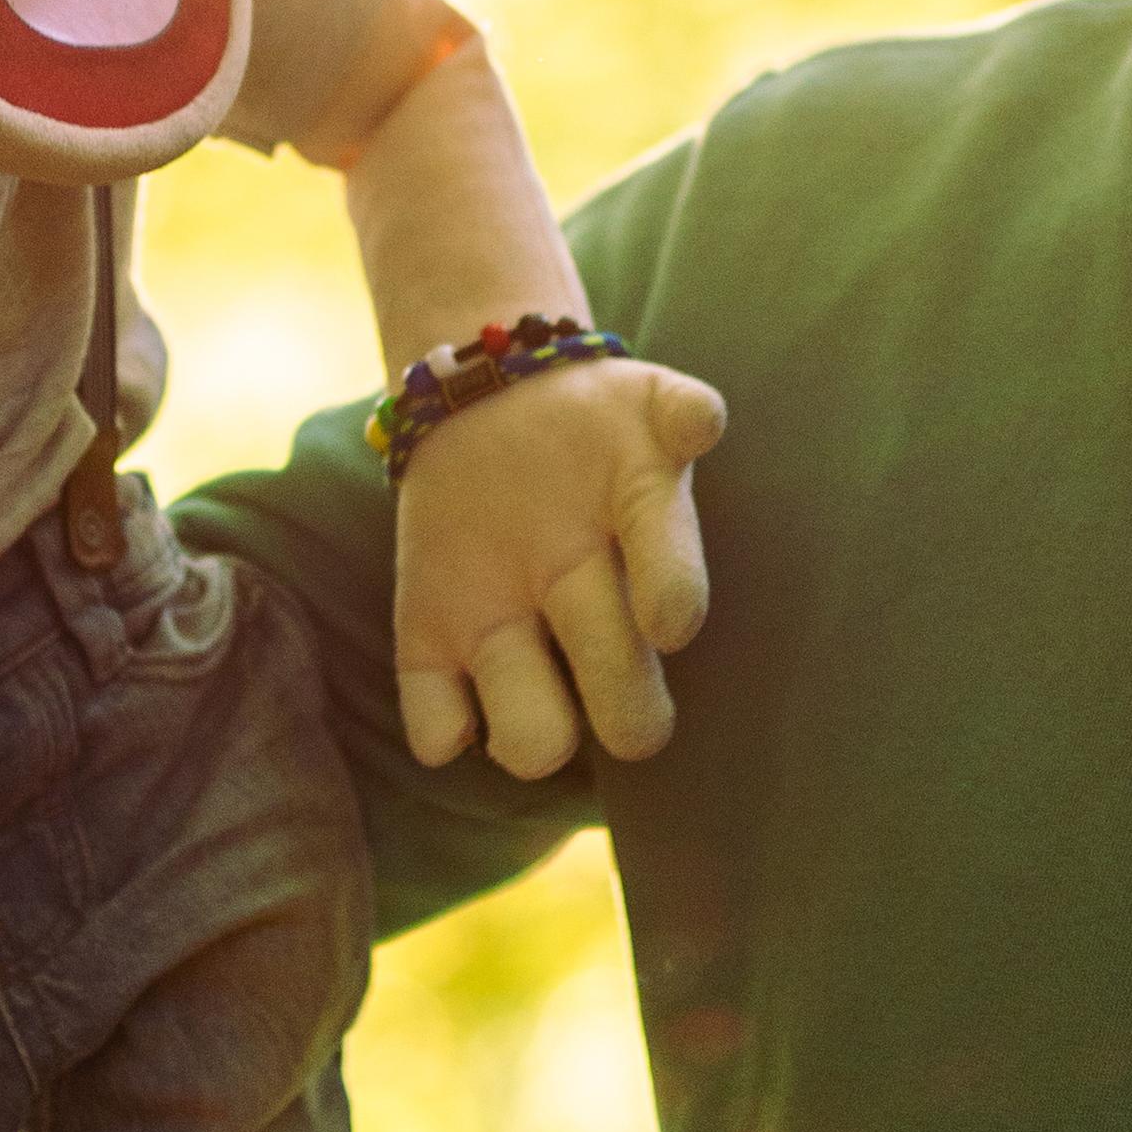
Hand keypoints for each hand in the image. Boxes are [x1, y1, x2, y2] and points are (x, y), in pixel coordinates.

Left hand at [392, 355, 724, 776]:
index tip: (666, 623)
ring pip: (534, 724)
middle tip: (632, 728)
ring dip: (532, 728)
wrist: (480, 401)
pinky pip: (430, 705)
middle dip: (625, 704)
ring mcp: (501, 621)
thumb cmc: (584, 420)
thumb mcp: (646, 402)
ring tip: (530, 729)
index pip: (666, 587)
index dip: (668, 603)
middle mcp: (577, 599)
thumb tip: (702, 422)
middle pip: (613, 675)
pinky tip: (450, 730)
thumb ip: (684, 414)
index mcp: (639, 547)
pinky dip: (440, 724)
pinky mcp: (428, 630)